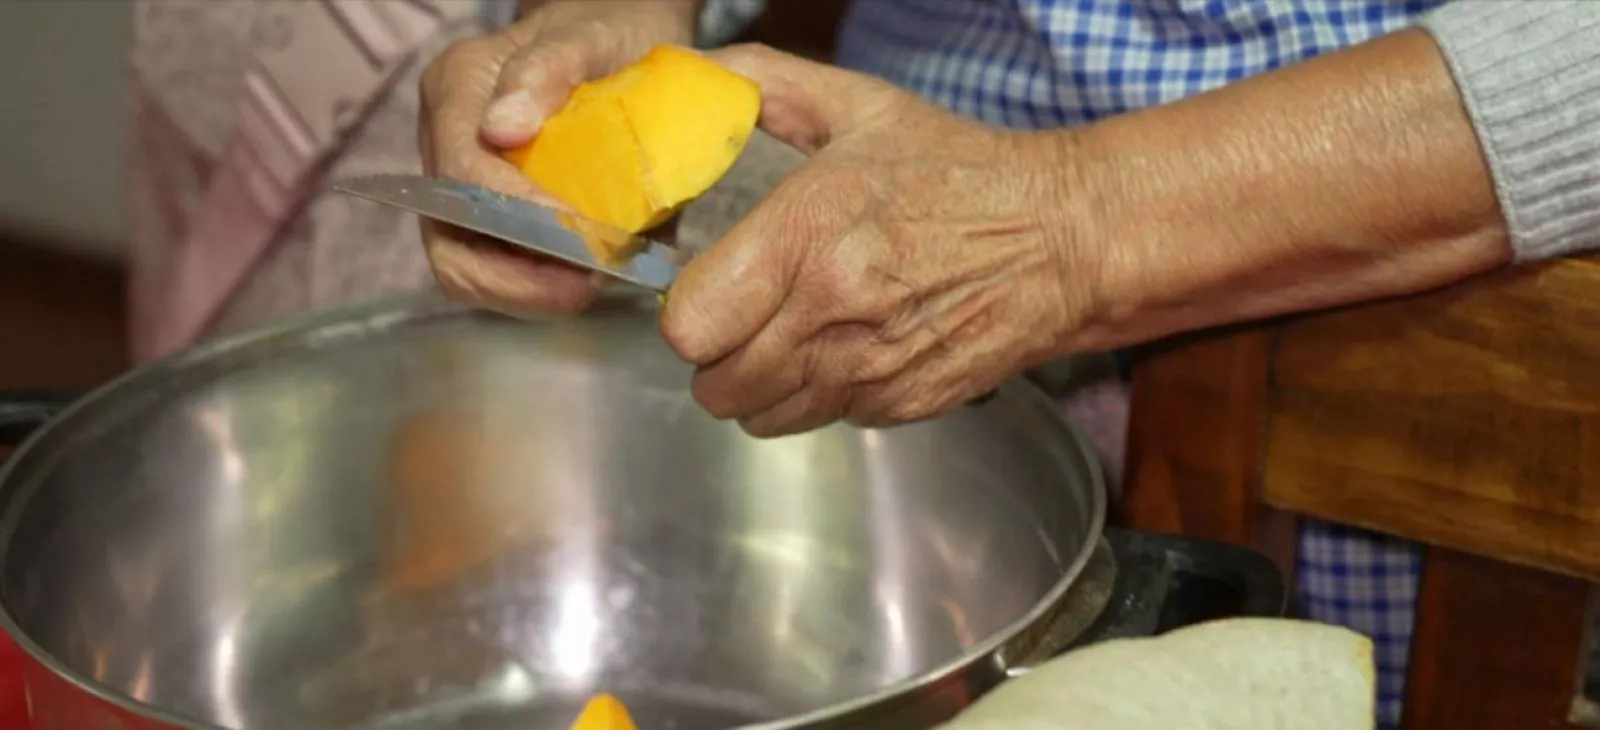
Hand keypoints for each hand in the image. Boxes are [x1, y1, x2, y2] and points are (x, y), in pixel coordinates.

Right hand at [418, 0, 700, 315]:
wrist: (620, 33)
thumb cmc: (607, 26)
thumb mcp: (590, 33)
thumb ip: (548, 70)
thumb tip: (502, 130)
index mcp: (456, 89)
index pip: (463, 175)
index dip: (517, 218)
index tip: (582, 239)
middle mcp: (444, 142)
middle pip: (448, 240)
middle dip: (514, 280)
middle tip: (585, 288)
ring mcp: (462, 183)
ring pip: (466, 267)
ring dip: (528, 293)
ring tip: (590, 287)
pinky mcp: (489, 214)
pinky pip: (499, 267)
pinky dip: (541, 286)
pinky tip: (590, 279)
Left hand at [659, 45, 1101, 437]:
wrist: (1063, 239)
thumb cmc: (959, 172)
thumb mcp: (860, 106)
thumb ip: (762, 83)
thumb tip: (692, 71)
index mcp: (808, 233)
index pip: (691, 324)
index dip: (688, 313)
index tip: (707, 293)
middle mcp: (834, 311)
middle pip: (717, 386)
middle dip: (718, 357)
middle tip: (742, 321)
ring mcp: (870, 369)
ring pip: (761, 417)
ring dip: (761, 386)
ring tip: (789, 338)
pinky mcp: (902, 405)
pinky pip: (822, 421)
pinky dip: (820, 395)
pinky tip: (846, 349)